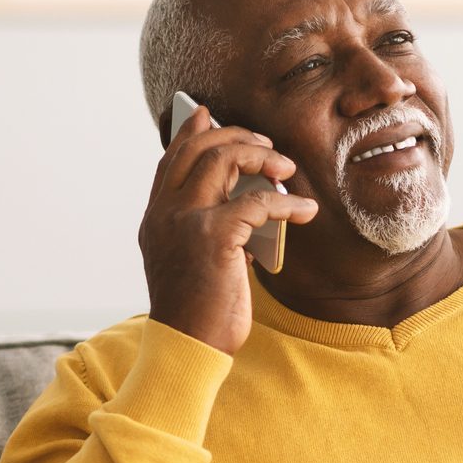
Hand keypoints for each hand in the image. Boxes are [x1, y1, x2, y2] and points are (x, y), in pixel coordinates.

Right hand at [139, 102, 318, 356]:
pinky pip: (258, 202)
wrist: (188, 348)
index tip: (209, 114)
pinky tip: (305, 210)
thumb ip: (210, 230)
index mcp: (156, 219)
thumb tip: (248, 206)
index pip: (170, 160)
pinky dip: (288, 203)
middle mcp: (164, 213)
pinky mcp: (213, 236)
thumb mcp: (196, 263)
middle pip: (198, 148)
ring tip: (285, 169)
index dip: (190, 133)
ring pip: (223, 159)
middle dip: (236, 137)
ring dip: (261, 157)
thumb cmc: (198, 313)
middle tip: (267, 146)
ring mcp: (185, 221)